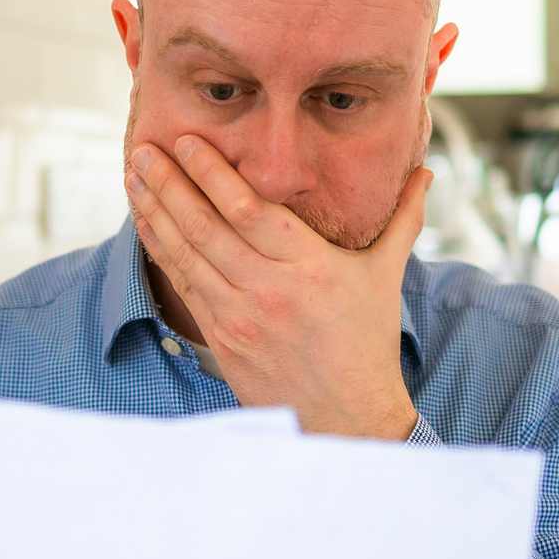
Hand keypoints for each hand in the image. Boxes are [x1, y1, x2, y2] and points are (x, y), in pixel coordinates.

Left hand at [125, 135, 429, 440]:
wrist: (347, 417)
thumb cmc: (367, 342)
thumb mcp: (385, 275)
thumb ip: (402, 219)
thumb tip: (425, 172)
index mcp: (308, 265)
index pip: (248, 209)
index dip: (211, 173)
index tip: (185, 142)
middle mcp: (268, 288)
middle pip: (206, 226)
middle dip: (169, 183)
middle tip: (144, 149)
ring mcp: (239, 316)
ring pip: (186, 253)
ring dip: (154, 212)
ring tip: (133, 176)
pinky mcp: (221, 338)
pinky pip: (182, 284)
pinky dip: (160, 250)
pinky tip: (145, 222)